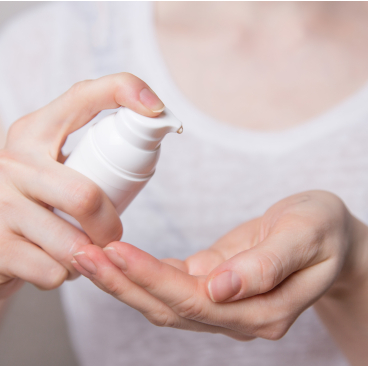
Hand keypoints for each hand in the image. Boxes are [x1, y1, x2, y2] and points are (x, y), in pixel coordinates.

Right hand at [0, 73, 164, 299]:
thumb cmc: (38, 201)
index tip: (156, 109)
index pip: (85, 97)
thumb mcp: (55, 167)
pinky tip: (53, 262)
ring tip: (79, 249)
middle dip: (110, 227)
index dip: (125, 92)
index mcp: (36, 132)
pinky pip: (54, 272)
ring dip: (88, 255)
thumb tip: (152, 125)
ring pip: (73, 244)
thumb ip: (91, 151)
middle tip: (111, 233)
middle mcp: (13, 161)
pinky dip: (66, 275)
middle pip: (86, 197)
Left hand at [71, 190, 365, 340]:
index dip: (152, 279)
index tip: (114, 252)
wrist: (326, 233)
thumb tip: (221, 289)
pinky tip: (114, 258)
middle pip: (169, 307)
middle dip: (122, 282)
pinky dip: (140, 272)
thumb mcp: (305, 236)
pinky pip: (170, 285)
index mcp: (263, 309)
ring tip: (86, 254)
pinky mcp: (213, 284)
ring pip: (163, 300)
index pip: (195, 301)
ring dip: (122, 279)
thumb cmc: (321, 229)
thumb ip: (267, 265)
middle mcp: (238, 316)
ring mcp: (224, 304)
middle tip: (81, 254)